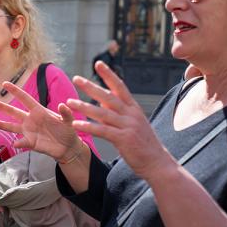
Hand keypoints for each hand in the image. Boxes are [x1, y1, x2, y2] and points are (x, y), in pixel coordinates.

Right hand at [0, 82, 81, 161]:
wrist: (67, 147)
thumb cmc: (67, 130)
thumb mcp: (69, 121)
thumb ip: (66, 113)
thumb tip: (62, 104)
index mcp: (38, 111)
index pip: (25, 98)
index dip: (15, 91)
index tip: (5, 83)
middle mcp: (30, 119)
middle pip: (14, 112)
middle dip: (2, 107)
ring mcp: (29, 131)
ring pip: (12, 126)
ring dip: (2, 124)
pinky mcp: (30, 142)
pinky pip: (22, 142)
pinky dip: (18, 143)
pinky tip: (15, 143)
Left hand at [67, 61, 175, 179]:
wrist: (157, 163)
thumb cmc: (143, 145)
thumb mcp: (132, 124)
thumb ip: (118, 114)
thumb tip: (102, 104)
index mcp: (134, 109)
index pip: (120, 87)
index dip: (109, 74)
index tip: (98, 64)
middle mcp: (132, 114)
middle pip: (109, 96)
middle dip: (91, 87)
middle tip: (76, 78)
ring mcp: (128, 126)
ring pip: (103, 113)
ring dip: (85, 107)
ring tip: (70, 102)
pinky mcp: (124, 139)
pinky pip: (102, 131)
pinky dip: (88, 127)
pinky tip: (76, 125)